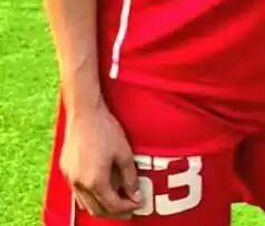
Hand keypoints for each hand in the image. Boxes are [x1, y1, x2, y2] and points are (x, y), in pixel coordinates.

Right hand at [60, 104, 141, 219]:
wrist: (84, 113)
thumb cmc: (105, 130)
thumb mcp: (124, 153)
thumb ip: (130, 176)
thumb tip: (135, 192)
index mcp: (95, 181)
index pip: (112, 205)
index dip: (126, 207)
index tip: (137, 203)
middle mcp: (79, 184)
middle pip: (97, 209)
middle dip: (114, 212)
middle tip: (128, 209)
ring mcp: (70, 178)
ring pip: (85, 203)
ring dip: (101, 207)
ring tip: (115, 202)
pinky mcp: (66, 170)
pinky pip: (78, 192)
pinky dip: (90, 197)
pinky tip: (100, 190)